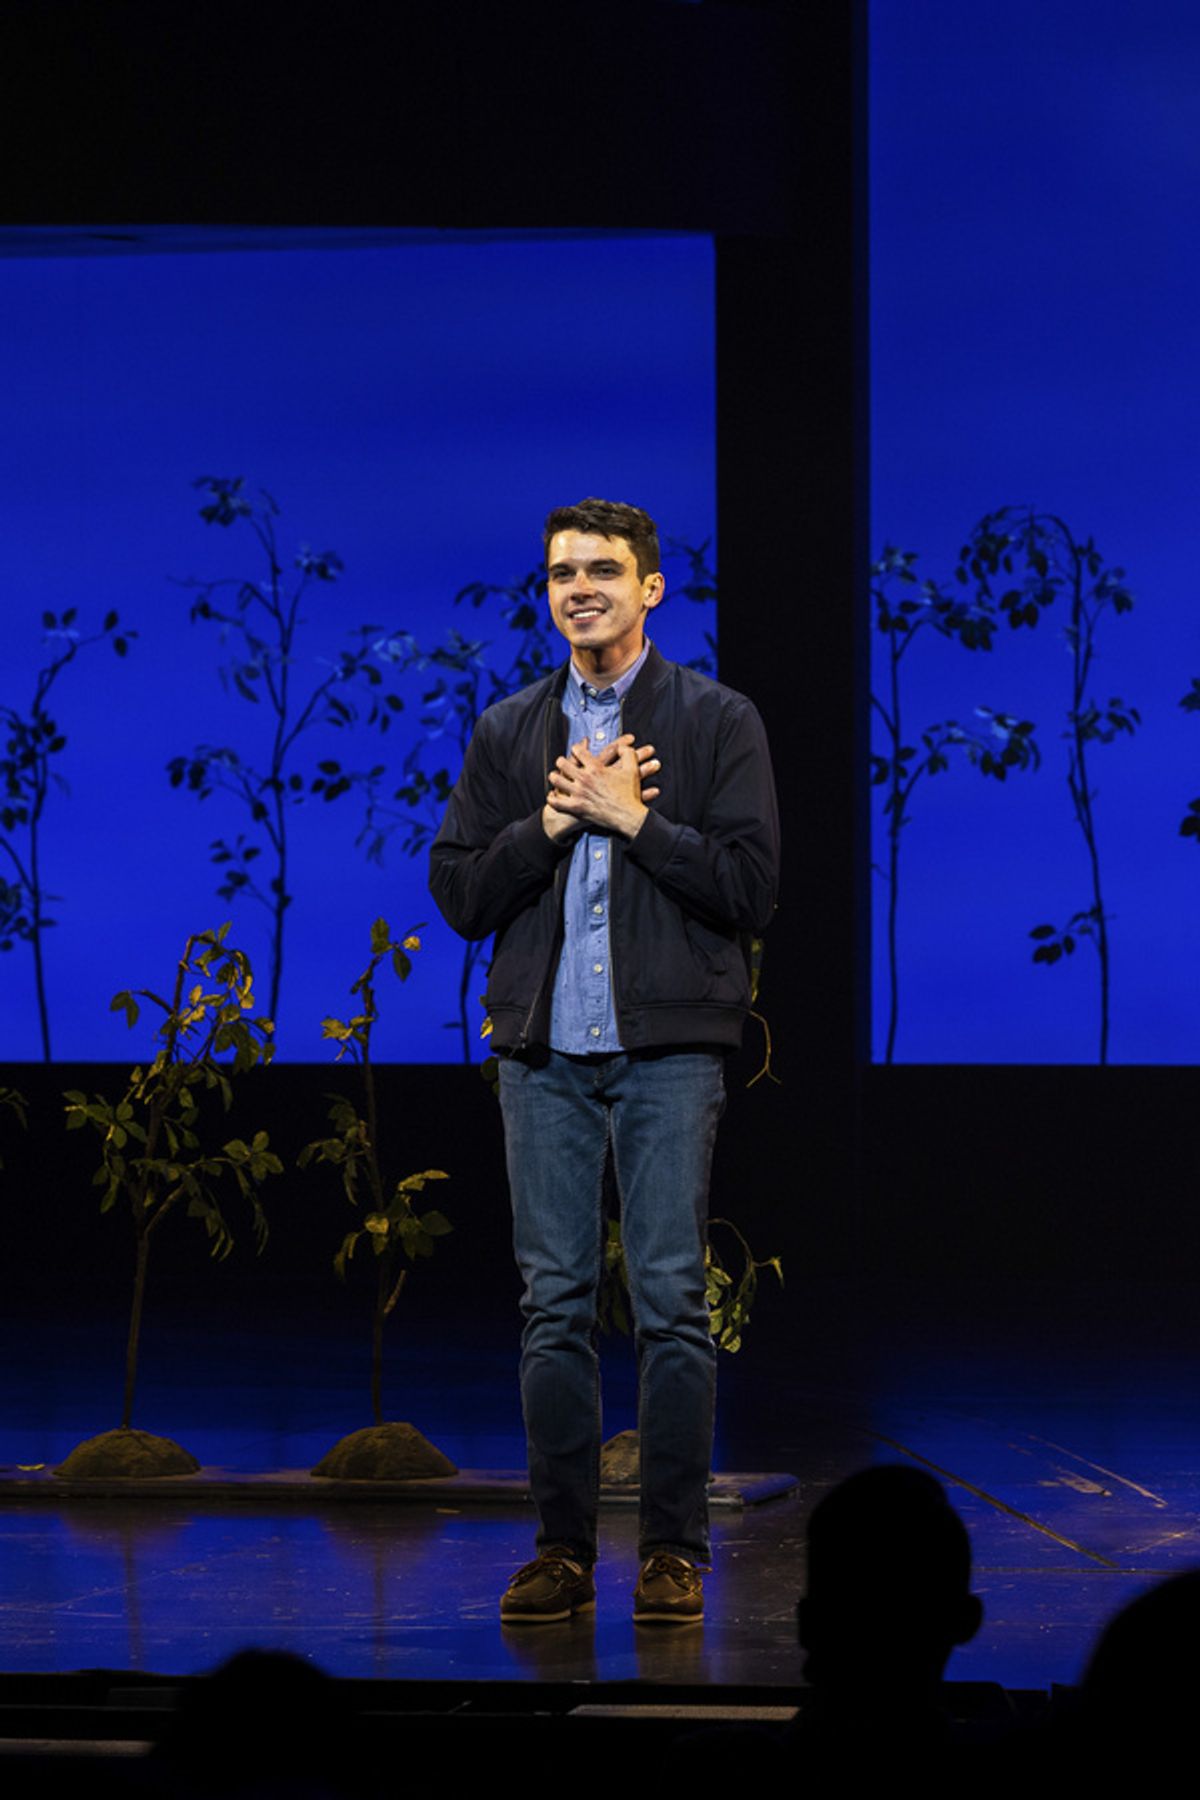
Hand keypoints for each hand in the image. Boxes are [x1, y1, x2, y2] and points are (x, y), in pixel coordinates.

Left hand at [542, 734, 660, 840]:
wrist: (628, 817)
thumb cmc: (630, 794)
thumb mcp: (631, 769)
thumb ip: (627, 753)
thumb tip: (622, 746)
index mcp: (596, 768)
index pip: (577, 751)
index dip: (575, 748)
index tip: (575, 750)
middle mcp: (585, 779)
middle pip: (562, 763)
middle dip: (561, 761)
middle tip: (561, 763)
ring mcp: (579, 794)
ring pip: (556, 780)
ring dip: (554, 777)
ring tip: (555, 776)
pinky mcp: (576, 808)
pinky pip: (556, 802)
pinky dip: (552, 798)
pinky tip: (553, 795)